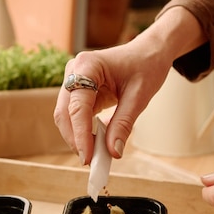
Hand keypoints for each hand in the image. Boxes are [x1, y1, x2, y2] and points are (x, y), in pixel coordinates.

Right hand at [53, 44, 170, 164]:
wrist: (149, 52)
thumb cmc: (146, 66)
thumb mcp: (139, 96)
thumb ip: (123, 124)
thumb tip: (113, 152)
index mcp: (87, 66)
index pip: (78, 106)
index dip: (80, 134)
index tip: (87, 158)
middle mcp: (74, 71)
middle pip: (65, 113)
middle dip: (75, 139)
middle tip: (91, 161)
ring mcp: (74, 81)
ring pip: (67, 116)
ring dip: (78, 137)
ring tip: (95, 155)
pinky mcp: (79, 92)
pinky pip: (76, 116)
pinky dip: (84, 131)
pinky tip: (96, 143)